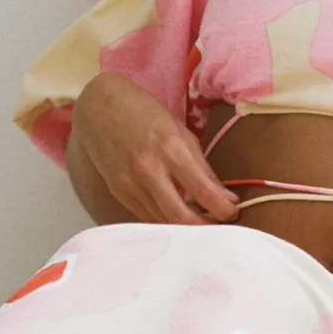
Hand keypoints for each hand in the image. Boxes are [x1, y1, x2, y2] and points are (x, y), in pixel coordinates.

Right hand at [70, 71, 239, 226]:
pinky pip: (147, 216)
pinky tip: (177, 214)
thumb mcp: (179, 130)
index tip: (233, 209)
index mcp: (170, 148)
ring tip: (203, 220)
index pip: (204, 191)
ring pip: (164, 222)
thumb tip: (224, 195)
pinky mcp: (119, 193)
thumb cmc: (144, 112)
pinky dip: (165, 220)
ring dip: (186, 226)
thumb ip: (201, 165)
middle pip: (182, 217)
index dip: (224, 208)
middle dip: (206, 226)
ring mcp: (130, 184)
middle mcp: (149, 170)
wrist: (99, 107)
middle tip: (220, 223)